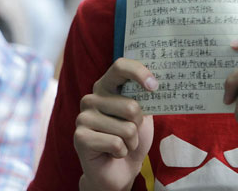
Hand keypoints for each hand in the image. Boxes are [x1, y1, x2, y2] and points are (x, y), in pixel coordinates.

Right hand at [74, 58, 156, 190]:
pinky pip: (117, 143)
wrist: (118, 171)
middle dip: (138, 125)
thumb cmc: (131, 139)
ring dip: (131, 142)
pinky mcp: (80, 137)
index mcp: (106, 86)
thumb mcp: (143, 114)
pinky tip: (112, 153)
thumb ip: (145, 96)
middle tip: (130, 133)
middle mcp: (91, 98)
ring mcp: (83, 117)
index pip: (120, 66)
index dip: (139, 73)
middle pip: (131, 106)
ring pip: (127, 128)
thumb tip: (157, 81)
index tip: (154, 86)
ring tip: (122, 144)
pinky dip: (122, 152)